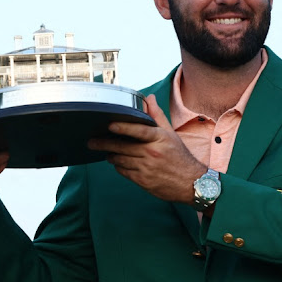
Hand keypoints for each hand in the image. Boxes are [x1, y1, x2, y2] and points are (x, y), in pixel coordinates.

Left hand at [88, 94, 205, 203]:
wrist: (190, 183)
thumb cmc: (180, 157)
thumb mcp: (171, 134)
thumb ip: (157, 116)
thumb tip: (149, 98)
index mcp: (160, 139)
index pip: (139, 131)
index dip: (124, 127)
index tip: (110, 125)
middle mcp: (152, 153)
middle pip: (123, 147)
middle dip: (105, 144)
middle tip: (91, 141)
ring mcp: (147, 168)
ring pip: (120, 160)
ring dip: (111, 155)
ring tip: (107, 151)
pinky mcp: (143, 181)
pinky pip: (124, 172)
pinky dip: (118, 167)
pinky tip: (118, 163)